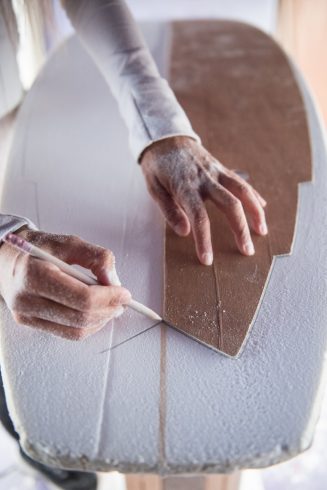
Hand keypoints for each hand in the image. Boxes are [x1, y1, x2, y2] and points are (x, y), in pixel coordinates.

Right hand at [0, 229, 130, 339]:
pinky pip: (67, 333)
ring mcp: (26, 316)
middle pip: (80, 317)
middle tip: (122, 300)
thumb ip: (96, 257)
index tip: (124, 293)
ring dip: (100, 320)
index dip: (108, 297)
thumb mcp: (69, 242)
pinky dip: (87, 325)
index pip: (81, 298)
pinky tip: (96, 313)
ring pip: (75, 331)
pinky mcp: (30, 323)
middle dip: (108, 310)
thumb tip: (113, 280)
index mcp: (33, 275)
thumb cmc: (38, 247)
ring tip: (111, 306)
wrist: (7, 257)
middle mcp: (26, 300)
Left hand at [140, 136, 266, 264]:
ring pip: (243, 191)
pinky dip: (253, 195)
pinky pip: (241, 182)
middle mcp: (205, 179)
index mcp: (186, 187)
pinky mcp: (222, 168)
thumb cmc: (157, 166)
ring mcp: (216, 172)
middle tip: (247, 251)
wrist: (165, 137)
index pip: (199, 217)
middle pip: (230, 205)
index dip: (204, 240)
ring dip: (255, 212)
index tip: (208, 259)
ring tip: (263, 231)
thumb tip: (184, 232)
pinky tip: (262, 207)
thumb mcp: (154, 188)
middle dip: (241, 230)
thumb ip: (169, 210)